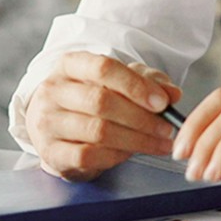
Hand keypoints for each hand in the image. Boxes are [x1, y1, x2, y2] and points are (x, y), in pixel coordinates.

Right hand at [25, 52, 181, 180]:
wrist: (57, 125)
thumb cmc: (92, 97)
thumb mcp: (120, 80)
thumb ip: (149, 82)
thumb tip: (172, 93)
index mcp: (70, 64)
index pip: (103, 68)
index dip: (136, 86)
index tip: (162, 102)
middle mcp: (53, 91)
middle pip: (102, 102)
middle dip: (141, 118)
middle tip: (166, 129)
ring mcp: (47, 122)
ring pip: (98, 131)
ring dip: (136, 140)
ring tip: (158, 143)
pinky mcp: (50, 152)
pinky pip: (88, 156)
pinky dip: (115, 156)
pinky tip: (131, 153)